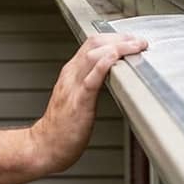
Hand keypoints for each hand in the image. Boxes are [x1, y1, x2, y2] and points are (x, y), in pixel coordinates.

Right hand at [29, 33, 147, 173]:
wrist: (44, 146)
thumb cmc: (62, 127)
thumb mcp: (76, 96)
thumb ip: (89, 82)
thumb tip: (110, 73)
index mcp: (71, 72)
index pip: (92, 43)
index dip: (114, 37)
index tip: (132, 39)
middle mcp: (71, 75)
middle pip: (94, 43)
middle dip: (119, 38)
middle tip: (139, 41)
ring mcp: (73, 87)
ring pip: (93, 56)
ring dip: (117, 47)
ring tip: (135, 46)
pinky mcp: (78, 103)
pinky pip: (91, 80)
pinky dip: (103, 65)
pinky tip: (115, 58)